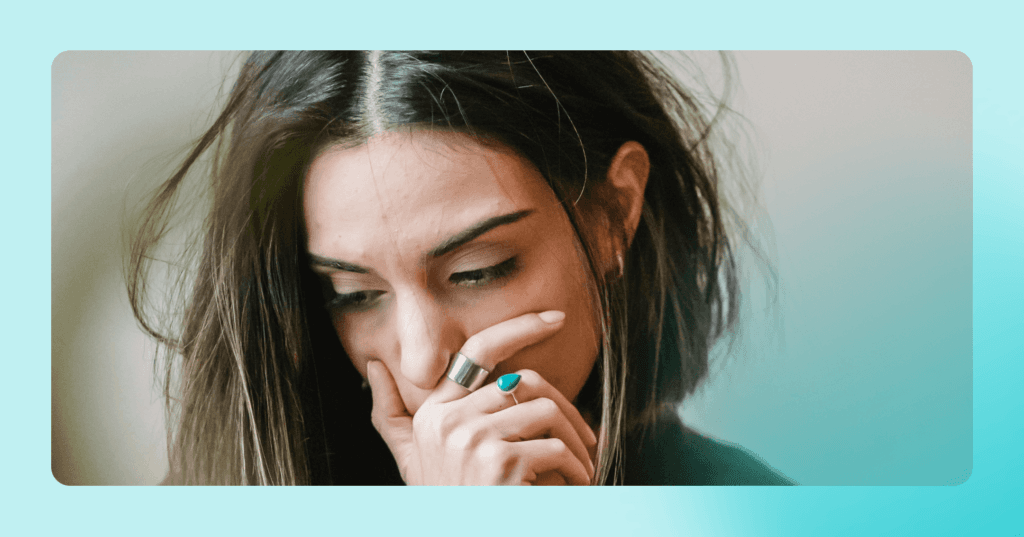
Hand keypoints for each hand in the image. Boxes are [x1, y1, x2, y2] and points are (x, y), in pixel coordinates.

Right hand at [365, 311, 597, 484]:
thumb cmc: (446, 503)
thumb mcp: (411, 460)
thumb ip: (391, 414)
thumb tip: (372, 365)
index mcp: (433, 412)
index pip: (479, 350)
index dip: (519, 327)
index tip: (556, 318)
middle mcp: (447, 421)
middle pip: (526, 382)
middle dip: (566, 410)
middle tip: (585, 437)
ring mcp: (472, 440)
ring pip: (547, 411)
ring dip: (576, 443)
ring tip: (582, 466)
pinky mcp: (500, 463)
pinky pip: (556, 448)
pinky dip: (577, 469)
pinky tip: (576, 485)